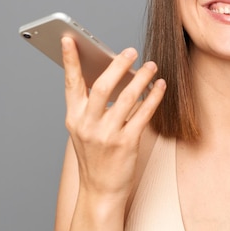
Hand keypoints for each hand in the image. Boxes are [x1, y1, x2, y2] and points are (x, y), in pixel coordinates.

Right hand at [61, 37, 165, 201]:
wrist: (100, 190)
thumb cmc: (94, 156)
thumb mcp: (84, 130)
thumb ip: (92, 105)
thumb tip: (111, 74)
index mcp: (74, 118)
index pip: (71, 83)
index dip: (70, 60)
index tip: (69, 39)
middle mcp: (88, 125)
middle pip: (102, 87)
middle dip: (117, 65)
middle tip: (131, 51)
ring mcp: (107, 136)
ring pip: (126, 99)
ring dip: (141, 79)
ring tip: (152, 66)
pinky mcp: (126, 144)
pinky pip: (143, 114)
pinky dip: (153, 98)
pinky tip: (160, 87)